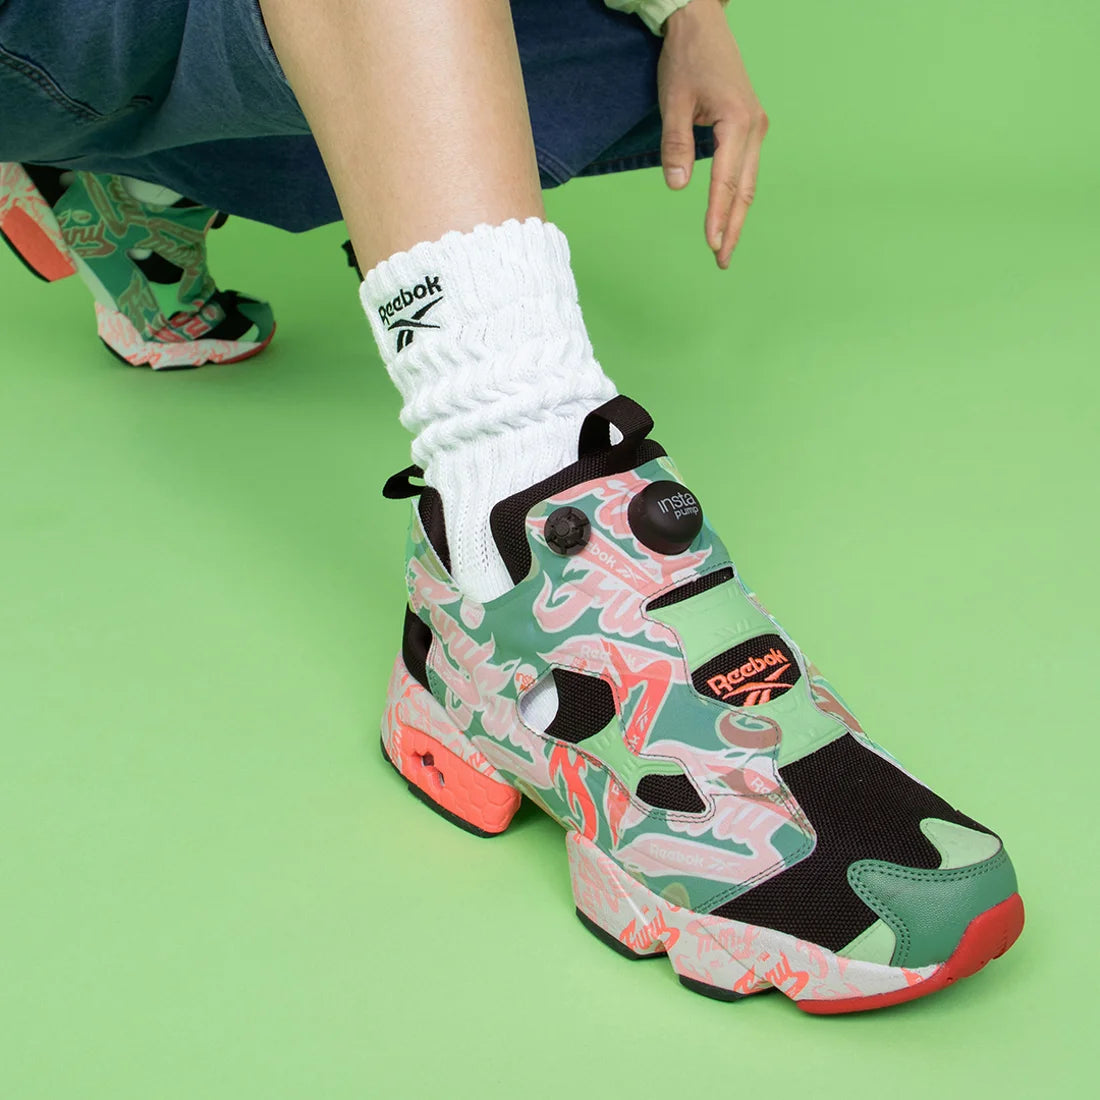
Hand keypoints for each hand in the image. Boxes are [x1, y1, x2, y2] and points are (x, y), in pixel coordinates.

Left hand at [657, 0, 768, 268]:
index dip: (717, 216)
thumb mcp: (673, 101)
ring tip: (724, 246)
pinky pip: (747, 169)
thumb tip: (679, 186)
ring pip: (749, 183)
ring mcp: (757, 126)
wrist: (701, 23)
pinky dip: (738, 195)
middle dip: (733, 228)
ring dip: (737, 216)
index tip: (711, 244)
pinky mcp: (751, 125)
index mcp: (738, 122)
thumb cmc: (686, 59)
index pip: (726, 182)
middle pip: (745, 190)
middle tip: (722, 261)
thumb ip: (676, 145)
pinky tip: (729, 214)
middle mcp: (755, 127)